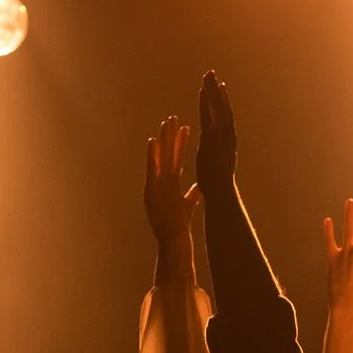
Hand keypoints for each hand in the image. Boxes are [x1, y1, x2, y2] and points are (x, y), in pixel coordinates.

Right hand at [142, 115, 199, 244]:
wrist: (173, 235)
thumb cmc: (179, 222)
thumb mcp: (188, 204)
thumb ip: (193, 194)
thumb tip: (202, 187)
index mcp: (172, 181)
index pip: (177, 157)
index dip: (181, 143)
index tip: (186, 127)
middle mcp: (163, 179)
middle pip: (167, 153)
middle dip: (170, 135)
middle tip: (172, 117)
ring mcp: (156, 182)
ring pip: (159, 156)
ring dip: (161, 140)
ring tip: (164, 124)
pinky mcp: (151, 187)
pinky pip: (151, 168)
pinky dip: (151, 155)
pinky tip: (152, 141)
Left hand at [194, 70, 236, 187]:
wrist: (221, 193)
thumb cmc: (218, 183)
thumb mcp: (219, 165)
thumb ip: (219, 155)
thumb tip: (219, 152)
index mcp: (227, 141)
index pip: (224, 117)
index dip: (222, 101)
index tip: (219, 87)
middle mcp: (227, 135)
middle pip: (222, 108)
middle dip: (217, 90)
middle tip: (212, 73)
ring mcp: (221, 136)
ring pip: (218, 108)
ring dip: (213, 91)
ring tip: (208, 76)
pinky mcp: (213, 138)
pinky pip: (208, 117)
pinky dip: (206, 103)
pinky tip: (202, 91)